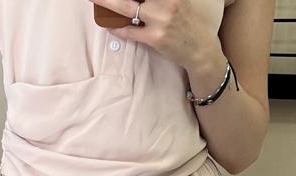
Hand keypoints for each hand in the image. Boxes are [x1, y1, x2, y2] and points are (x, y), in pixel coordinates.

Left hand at [89, 0, 222, 75]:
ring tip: (94, 0)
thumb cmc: (189, 23)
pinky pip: (130, 32)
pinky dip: (117, 28)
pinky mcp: (155, 38)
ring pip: (126, 8)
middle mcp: (167, 2)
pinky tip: (108, 25)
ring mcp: (161, 20)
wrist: (201, 50)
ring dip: (107, 3)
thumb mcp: (179, 0)